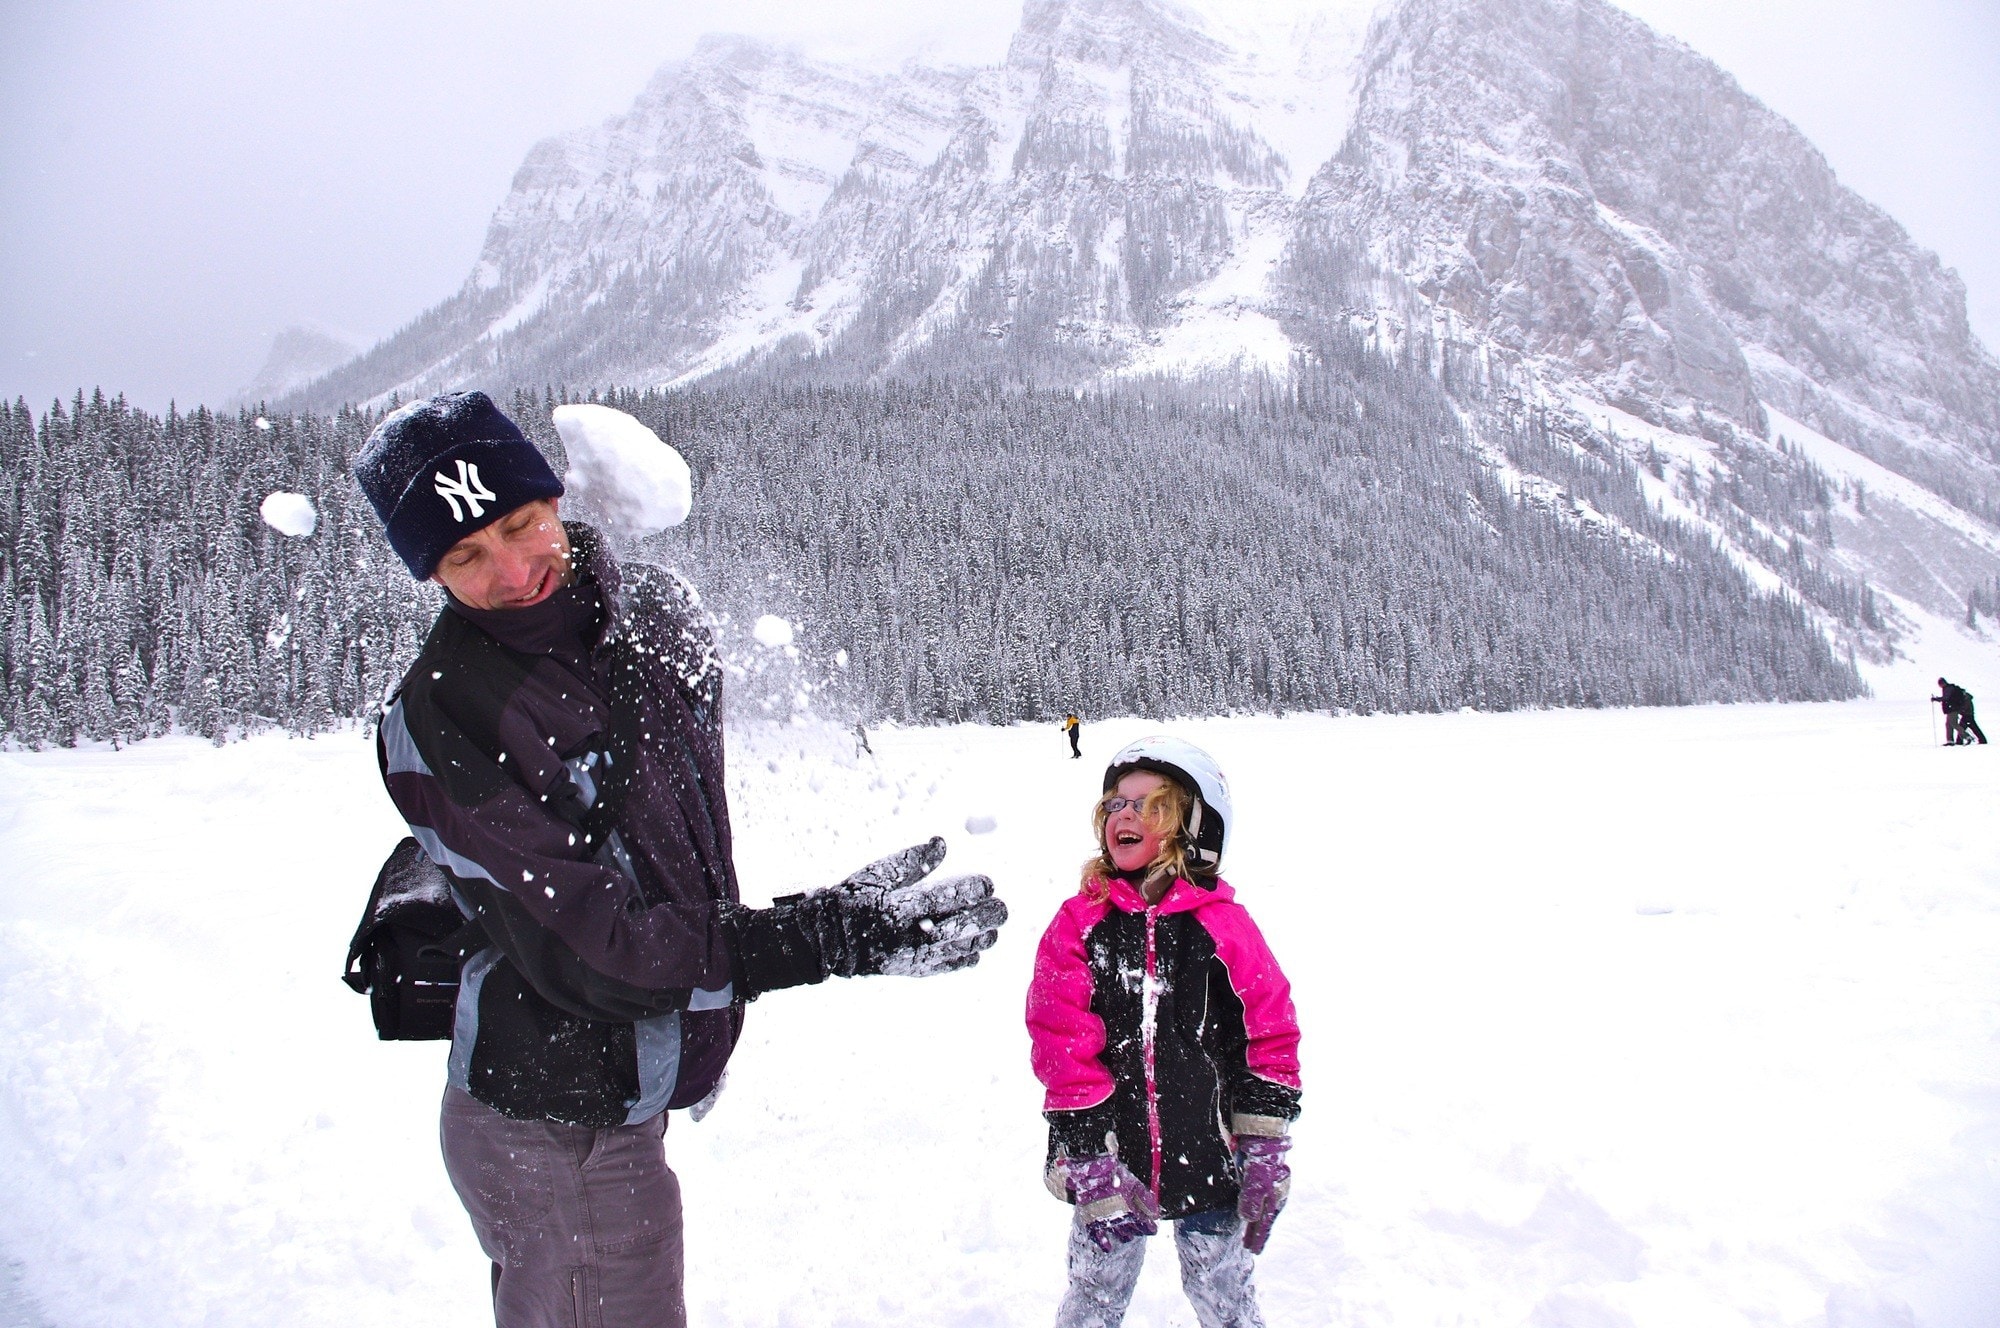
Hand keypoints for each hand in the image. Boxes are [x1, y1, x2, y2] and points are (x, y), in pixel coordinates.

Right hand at [800, 837, 1007, 977]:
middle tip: (1001, 907)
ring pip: (956, 949)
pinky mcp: (911, 970)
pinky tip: (975, 949)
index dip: (971, 890)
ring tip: (993, 928)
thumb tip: (942, 844)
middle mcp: (908, 935)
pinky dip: (964, 958)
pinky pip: (944, 967)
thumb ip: (912, 860)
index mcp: (899, 907)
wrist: (830, 938)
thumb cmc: (855, 898)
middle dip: (985, 916)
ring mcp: (911, 956)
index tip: (988, 883)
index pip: (944, 899)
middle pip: (958, 927)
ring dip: (981, 938)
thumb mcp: (878, 873)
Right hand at [1063, 1154, 1159, 1251]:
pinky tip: (1108, 1247)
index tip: (1153, 1228)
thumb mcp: (1136, 1185)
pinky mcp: (1091, 1220)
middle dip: (1138, 1230)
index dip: (1150, 1228)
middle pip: (1134, 1231)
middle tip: (1140, 1229)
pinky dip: (1103, 1243)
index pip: (1146, 1227)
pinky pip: (1098, 1237)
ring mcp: (1105, 1222)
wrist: (1094, 1171)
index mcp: (1132, 1213)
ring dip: (1126, 1236)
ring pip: (1119, 1235)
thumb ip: (1147, 1201)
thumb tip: (1156, 1214)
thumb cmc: (1116, 1175)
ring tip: (1128, 1236)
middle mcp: (1119, 1221)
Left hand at [1235, 1133, 1291, 1252]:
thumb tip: (1249, 1220)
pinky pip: (1262, 1202)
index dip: (1258, 1239)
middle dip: (1257, 1234)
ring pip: (1264, 1212)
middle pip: (1265, 1221)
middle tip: (1251, 1248)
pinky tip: (1253, 1213)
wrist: (1266, 1140)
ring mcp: (1273, 1189)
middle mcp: (1275, 1198)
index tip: (1254, 1251)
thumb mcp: (1254, 1183)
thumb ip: (1251, 1202)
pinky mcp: (1267, 1182)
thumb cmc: (1260, 1162)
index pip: (1264, 1225)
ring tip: (1250, 1234)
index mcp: (1274, 1201)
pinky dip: (1257, 1212)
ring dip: (1257, 1224)